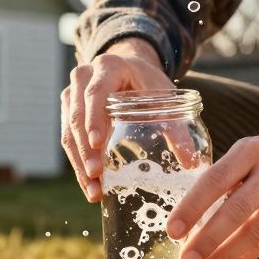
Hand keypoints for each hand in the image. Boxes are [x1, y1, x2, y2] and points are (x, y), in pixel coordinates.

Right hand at [61, 38, 174, 201]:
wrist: (129, 68)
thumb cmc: (148, 82)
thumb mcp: (165, 95)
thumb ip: (176, 126)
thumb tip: (190, 162)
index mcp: (108, 67)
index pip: (95, 93)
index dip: (94, 118)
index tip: (97, 143)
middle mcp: (83, 78)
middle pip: (77, 116)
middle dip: (85, 149)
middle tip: (96, 175)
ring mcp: (72, 95)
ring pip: (68, 131)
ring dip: (79, 163)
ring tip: (93, 190)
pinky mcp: (68, 111)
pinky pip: (68, 138)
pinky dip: (78, 163)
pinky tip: (89, 184)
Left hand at [167, 110, 258, 258]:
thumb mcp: (251, 152)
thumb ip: (226, 178)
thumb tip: (192, 216)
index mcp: (251, 151)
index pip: (215, 180)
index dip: (192, 207)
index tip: (173, 231)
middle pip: (235, 210)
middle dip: (207, 239)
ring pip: (254, 232)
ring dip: (224, 256)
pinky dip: (243, 258)